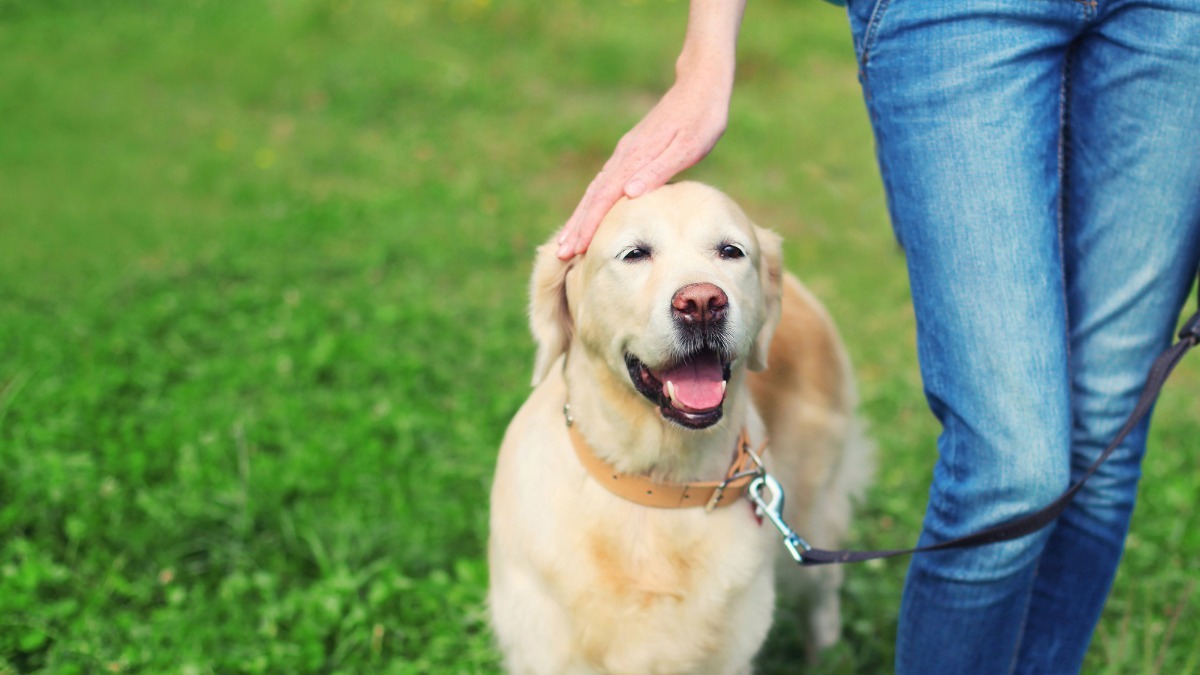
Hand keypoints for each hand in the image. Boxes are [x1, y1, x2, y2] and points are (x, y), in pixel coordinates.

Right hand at [555, 79, 731, 259]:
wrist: (700, 83)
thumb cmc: (702, 117)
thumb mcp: (688, 146)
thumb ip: (658, 170)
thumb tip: (629, 194)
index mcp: (635, 158)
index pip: (604, 198)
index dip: (587, 224)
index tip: (573, 247)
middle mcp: (624, 156)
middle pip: (593, 196)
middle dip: (576, 225)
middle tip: (559, 252)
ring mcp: (626, 152)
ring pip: (596, 189)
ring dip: (581, 215)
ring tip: (569, 239)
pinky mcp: (632, 150)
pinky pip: (605, 181)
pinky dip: (594, 200)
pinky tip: (591, 210)